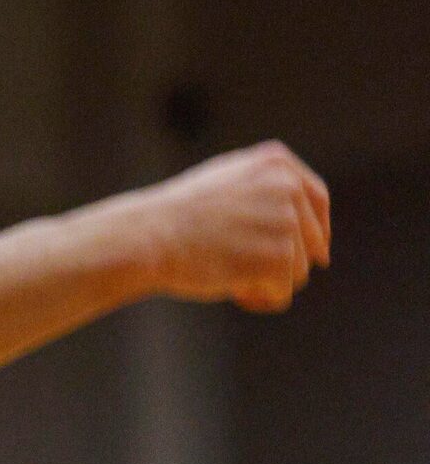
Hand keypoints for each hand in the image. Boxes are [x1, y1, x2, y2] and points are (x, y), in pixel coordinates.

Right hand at [141, 141, 330, 310]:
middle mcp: (287, 187)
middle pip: (311, 241)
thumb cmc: (174, 216)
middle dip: (282, 262)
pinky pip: (282, 294)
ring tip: (228, 276)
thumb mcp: (224, 182)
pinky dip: (258, 299)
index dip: (317, 230)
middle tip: (245, 271)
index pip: (317, 200)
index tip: (314, 253)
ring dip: (266, 282)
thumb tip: (298, 215)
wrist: (147, 236)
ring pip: (298, 271)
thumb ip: (262, 187)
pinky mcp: (279, 257)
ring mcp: (285, 222)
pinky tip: (231, 291)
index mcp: (276, 163)